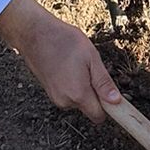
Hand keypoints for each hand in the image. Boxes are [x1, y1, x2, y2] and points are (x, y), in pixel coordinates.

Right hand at [0, 0, 121, 122]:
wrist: (34, 34)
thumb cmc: (64, 41)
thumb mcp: (91, 57)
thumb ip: (103, 82)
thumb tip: (115, 101)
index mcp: (78, 94)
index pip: (98, 115)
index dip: (109, 107)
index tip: (113, 96)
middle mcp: (65, 101)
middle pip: (89, 107)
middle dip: (94, 93)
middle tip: (90, 69)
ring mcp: (55, 97)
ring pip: (78, 100)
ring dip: (82, 87)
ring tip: (76, 64)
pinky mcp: (49, 92)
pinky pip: (68, 94)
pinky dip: (72, 84)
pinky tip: (67, 66)